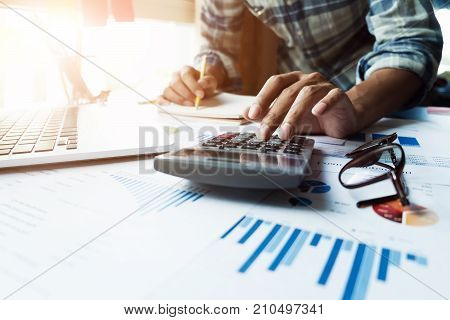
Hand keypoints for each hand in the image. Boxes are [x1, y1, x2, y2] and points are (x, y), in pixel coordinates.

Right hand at [158, 66, 217, 105]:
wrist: (201, 87)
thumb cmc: (204, 83)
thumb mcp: (211, 81)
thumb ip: (207, 81)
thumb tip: (201, 83)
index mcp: (186, 70)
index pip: (186, 75)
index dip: (193, 85)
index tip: (200, 94)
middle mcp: (176, 76)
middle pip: (176, 83)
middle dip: (186, 94)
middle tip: (195, 101)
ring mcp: (170, 84)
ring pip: (168, 90)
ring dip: (178, 99)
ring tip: (189, 104)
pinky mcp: (167, 94)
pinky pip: (161, 96)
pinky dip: (162, 101)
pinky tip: (168, 105)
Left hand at [243, 71, 358, 138]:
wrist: (343, 118)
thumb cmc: (312, 117)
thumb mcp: (287, 117)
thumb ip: (267, 114)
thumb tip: (245, 114)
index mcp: (293, 80)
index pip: (275, 83)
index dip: (262, 98)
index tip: (252, 115)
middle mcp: (307, 79)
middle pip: (288, 93)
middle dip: (274, 114)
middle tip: (265, 133)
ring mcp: (324, 85)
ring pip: (307, 94)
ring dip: (294, 115)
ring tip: (285, 134)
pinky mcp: (340, 95)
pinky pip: (333, 96)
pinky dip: (325, 103)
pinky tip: (317, 112)